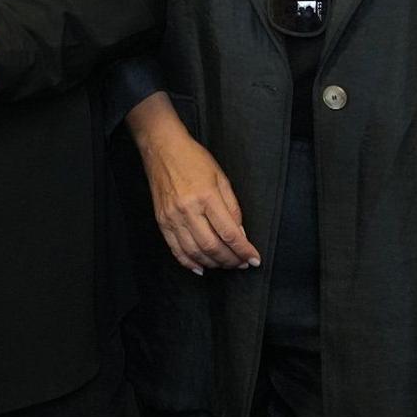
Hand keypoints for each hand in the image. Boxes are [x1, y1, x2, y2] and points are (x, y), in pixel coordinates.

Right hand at [129, 98, 258, 272]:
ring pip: (195, 252)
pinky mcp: (162, 221)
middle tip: (241, 263)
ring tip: (225, 264)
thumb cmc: (193, 159)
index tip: (254, 259)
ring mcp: (172, 217)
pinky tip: (201, 267)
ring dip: (213, 263)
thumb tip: (240, 234)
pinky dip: (189, 262)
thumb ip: (232, 208)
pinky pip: (176, 250)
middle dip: (231, 260)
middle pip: (213, 247)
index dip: (244, 250)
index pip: (229, 233)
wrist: (162, 149)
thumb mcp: (221, 178)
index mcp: (206, 197)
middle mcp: (188, 210)